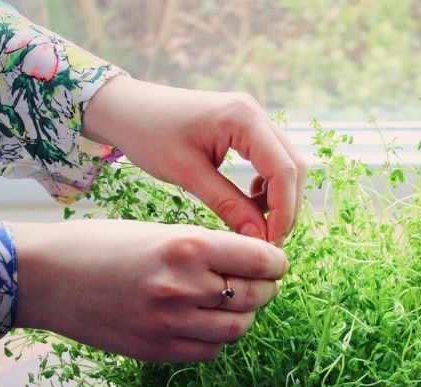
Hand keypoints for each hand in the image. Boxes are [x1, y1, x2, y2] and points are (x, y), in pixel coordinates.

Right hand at [11, 220, 287, 361]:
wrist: (45, 278)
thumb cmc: (102, 244)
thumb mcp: (160, 230)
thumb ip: (208, 249)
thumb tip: (255, 264)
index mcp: (188, 246)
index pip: (263, 261)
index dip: (276, 262)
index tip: (275, 262)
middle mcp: (185, 287)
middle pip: (257, 296)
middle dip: (265, 288)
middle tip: (258, 282)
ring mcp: (171, 324)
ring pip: (239, 329)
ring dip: (243, 315)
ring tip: (230, 302)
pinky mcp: (157, 351)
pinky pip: (210, 351)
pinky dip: (216, 338)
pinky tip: (203, 322)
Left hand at [81, 76, 306, 246]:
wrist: (126, 108)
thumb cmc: (148, 134)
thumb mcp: (187, 174)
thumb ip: (227, 205)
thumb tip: (259, 239)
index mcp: (243, 117)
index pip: (283, 170)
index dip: (283, 211)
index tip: (271, 243)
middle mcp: (256, 113)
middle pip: (294, 167)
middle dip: (286, 207)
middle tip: (269, 241)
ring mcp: (254, 118)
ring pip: (287, 165)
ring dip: (279, 198)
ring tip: (257, 225)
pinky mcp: (248, 127)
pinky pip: (273, 160)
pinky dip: (268, 186)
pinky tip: (248, 201)